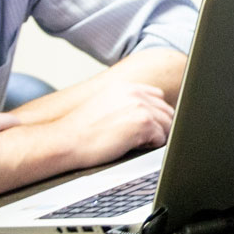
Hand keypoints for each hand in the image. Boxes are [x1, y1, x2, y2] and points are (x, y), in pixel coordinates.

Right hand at [60, 81, 174, 164]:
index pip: (157, 96)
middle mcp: (135, 93)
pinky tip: (131, 146)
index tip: (147, 126)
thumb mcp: (103, 105)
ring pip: (167, 124)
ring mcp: (141, 106)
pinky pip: (161, 138)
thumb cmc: (80, 130)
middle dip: (159, 126)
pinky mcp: (144, 122)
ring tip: (133, 143)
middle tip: (141, 139)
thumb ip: (125, 103)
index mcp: (126, 87)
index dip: (155, 113)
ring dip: (155, 136)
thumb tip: (144, 114)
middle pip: (166, 110)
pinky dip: (150, 146)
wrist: (66, 141)